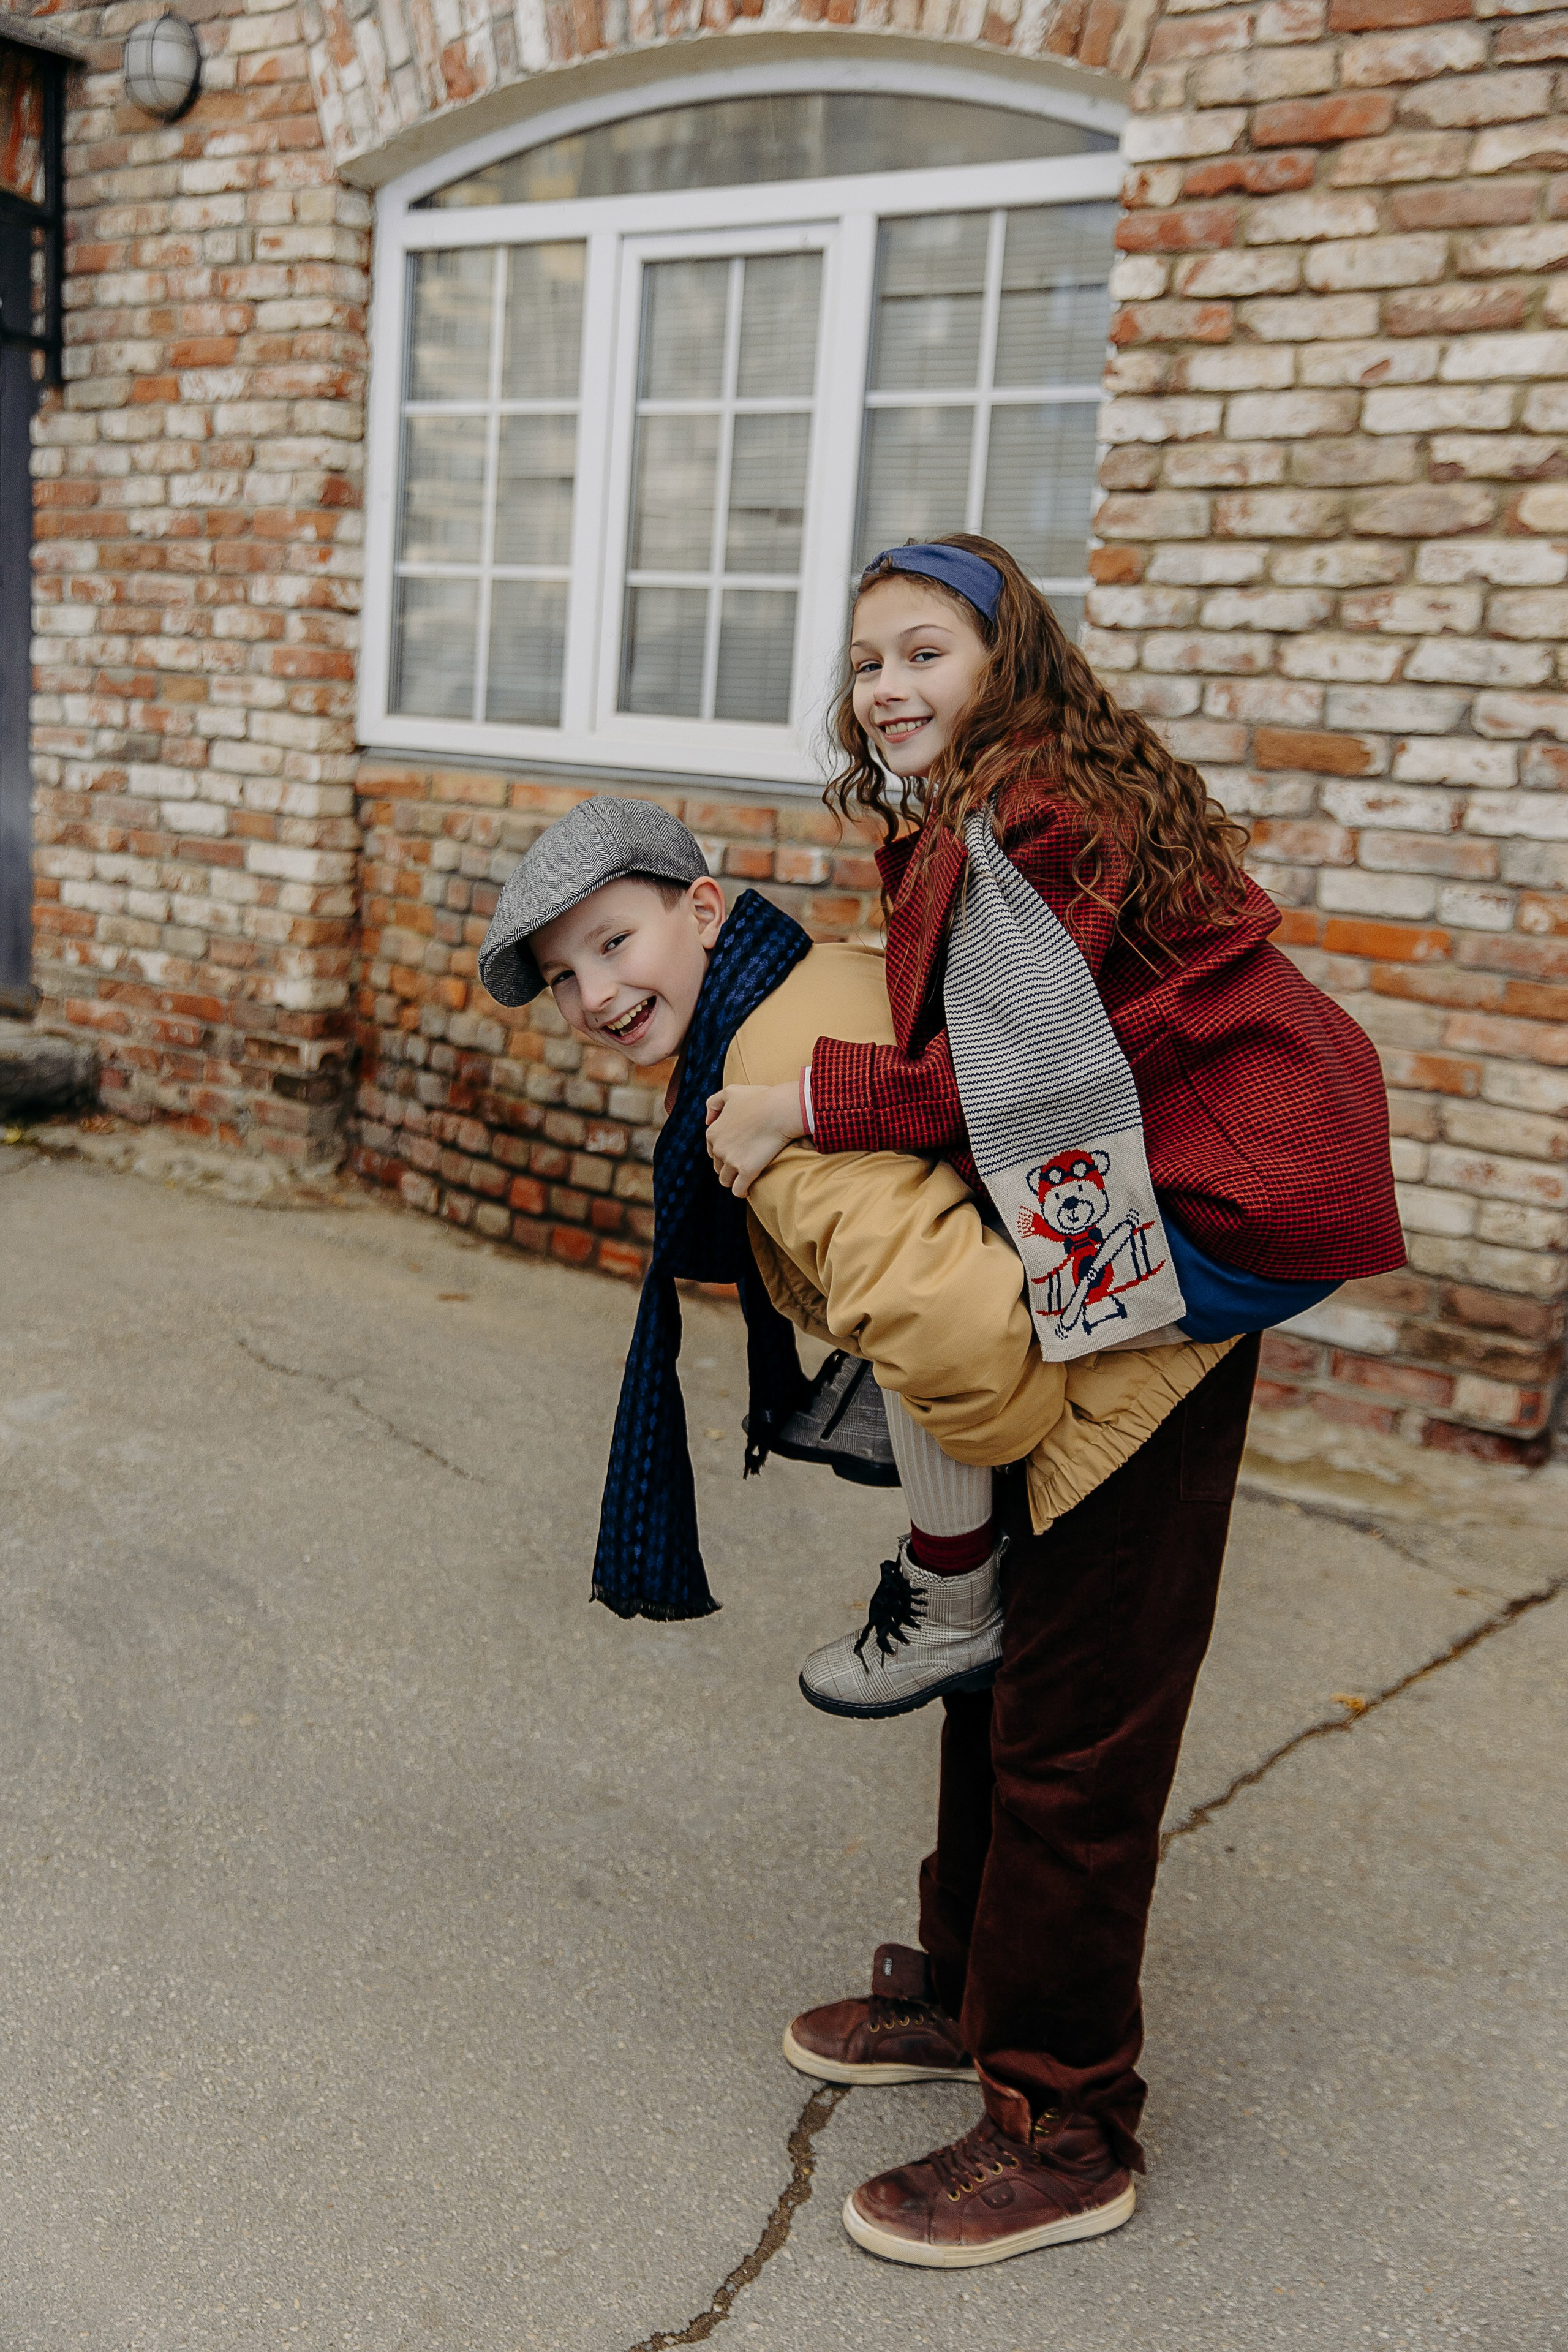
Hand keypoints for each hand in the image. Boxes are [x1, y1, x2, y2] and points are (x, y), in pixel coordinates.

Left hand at [705, 1078, 805, 1199]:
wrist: (780, 1109)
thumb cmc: (759, 1098)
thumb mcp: (731, 1091)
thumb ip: (714, 1103)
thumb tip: (707, 1121)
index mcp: (713, 1132)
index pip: (712, 1150)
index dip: (723, 1152)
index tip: (736, 1152)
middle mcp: (719, 1148)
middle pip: (718, 1166)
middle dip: (728, 1167)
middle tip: (743, 1164)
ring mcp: (732, 1161)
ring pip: (726, 1180)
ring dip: (733, 1180)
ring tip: (744, 1178)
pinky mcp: (747, 1171)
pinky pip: (738, 1190)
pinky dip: (742, 1191)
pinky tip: (748, 1191)